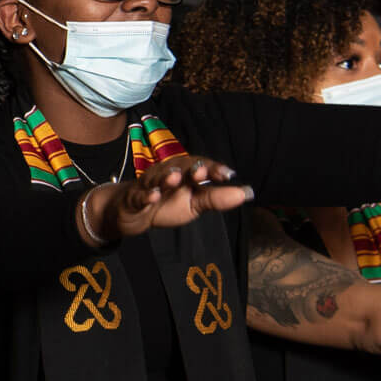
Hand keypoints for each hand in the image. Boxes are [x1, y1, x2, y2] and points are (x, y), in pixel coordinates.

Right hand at [82, 156, 254, 242]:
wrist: (131, 213)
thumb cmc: (166, 204)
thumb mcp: (194, 204)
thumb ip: (217, 198)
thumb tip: (248, 193)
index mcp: (184, 174)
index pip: (200, 166)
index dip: (213, 169)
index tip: (228, 175)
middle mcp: (167, 174)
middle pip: (178, 167)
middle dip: (190, 168)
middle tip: (202, 171)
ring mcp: (149, 185)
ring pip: (157, 178)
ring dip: (166, 177)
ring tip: (176, 178)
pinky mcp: (133, 199)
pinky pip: (139, 196)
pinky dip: (146, 196)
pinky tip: (153, 197)